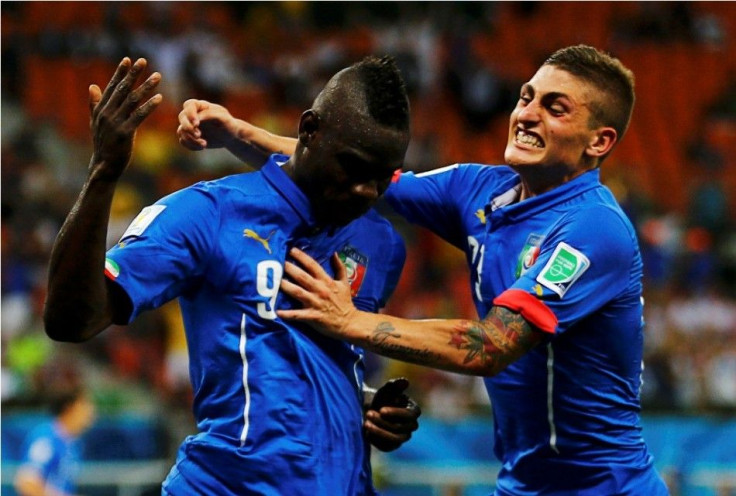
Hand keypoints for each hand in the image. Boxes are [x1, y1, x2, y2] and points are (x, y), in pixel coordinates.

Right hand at [89, 57, 161, 179]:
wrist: (105, 165)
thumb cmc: (103, 143)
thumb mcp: (96, 122)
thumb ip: (95, 104)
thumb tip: (93, 86)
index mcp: (101, 109)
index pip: (112, 86)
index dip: (120, 73)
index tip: (128, 59)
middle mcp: (106, 113)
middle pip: (122, 89)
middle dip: (133, 74)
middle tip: (143, 60)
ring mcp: (115, 122)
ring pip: (132, 100)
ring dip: (146, 87)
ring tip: (157, 76)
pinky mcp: (125, 133)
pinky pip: (139, 116)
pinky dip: (149, 106)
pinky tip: (159, 98)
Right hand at [177, 99, 238, 150]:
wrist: (230, 137)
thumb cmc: (229, 124)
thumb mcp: (224, 119)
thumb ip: (211, 115)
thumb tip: (198, 118)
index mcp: (202, 106)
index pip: (189, 105)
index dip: (190, 114)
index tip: (197, 124)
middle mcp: (193, 114)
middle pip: (181, 117)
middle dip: (188, 127)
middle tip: (199, 135)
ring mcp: (190, 125)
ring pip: (181, 131)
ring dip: (191, 139)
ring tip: (204, 144)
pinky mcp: (190, 136)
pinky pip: (183, 141)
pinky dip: (191, 145)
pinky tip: (202, 147)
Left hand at [279, 247, 358, 337]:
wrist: (349, 322)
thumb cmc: (345, 302)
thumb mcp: (344, 282)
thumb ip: (339, 267)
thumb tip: (334, 253)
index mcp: (327, 281)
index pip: (313, 265)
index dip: (302, 257)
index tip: (292, 250)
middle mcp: (320, 290)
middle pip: (302, 277)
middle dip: (290, 268)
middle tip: (278, 262)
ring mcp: (315, 303)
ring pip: (298, 292)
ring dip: (286, 286)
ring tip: (275, 281)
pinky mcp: (312, 316)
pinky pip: (298, 315)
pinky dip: (287, 314)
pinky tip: (277, 312)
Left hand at [365, 378, 420, 451]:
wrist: (371, 410)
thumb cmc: (382, 398)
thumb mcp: (386, 390)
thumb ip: (394, 385)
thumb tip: (404, 381)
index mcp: (413, 411)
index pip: (410, 415)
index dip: (396, 413)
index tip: (381, 410)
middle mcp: (412, 425)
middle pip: (400, 428)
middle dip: (383, 421)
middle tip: (368, 414)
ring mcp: (403, 437)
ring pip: (395, 439)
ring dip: (379, 431)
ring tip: (365, 423)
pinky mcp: (393, 445)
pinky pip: (387, 446)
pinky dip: (376, 439)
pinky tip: (366, 432)